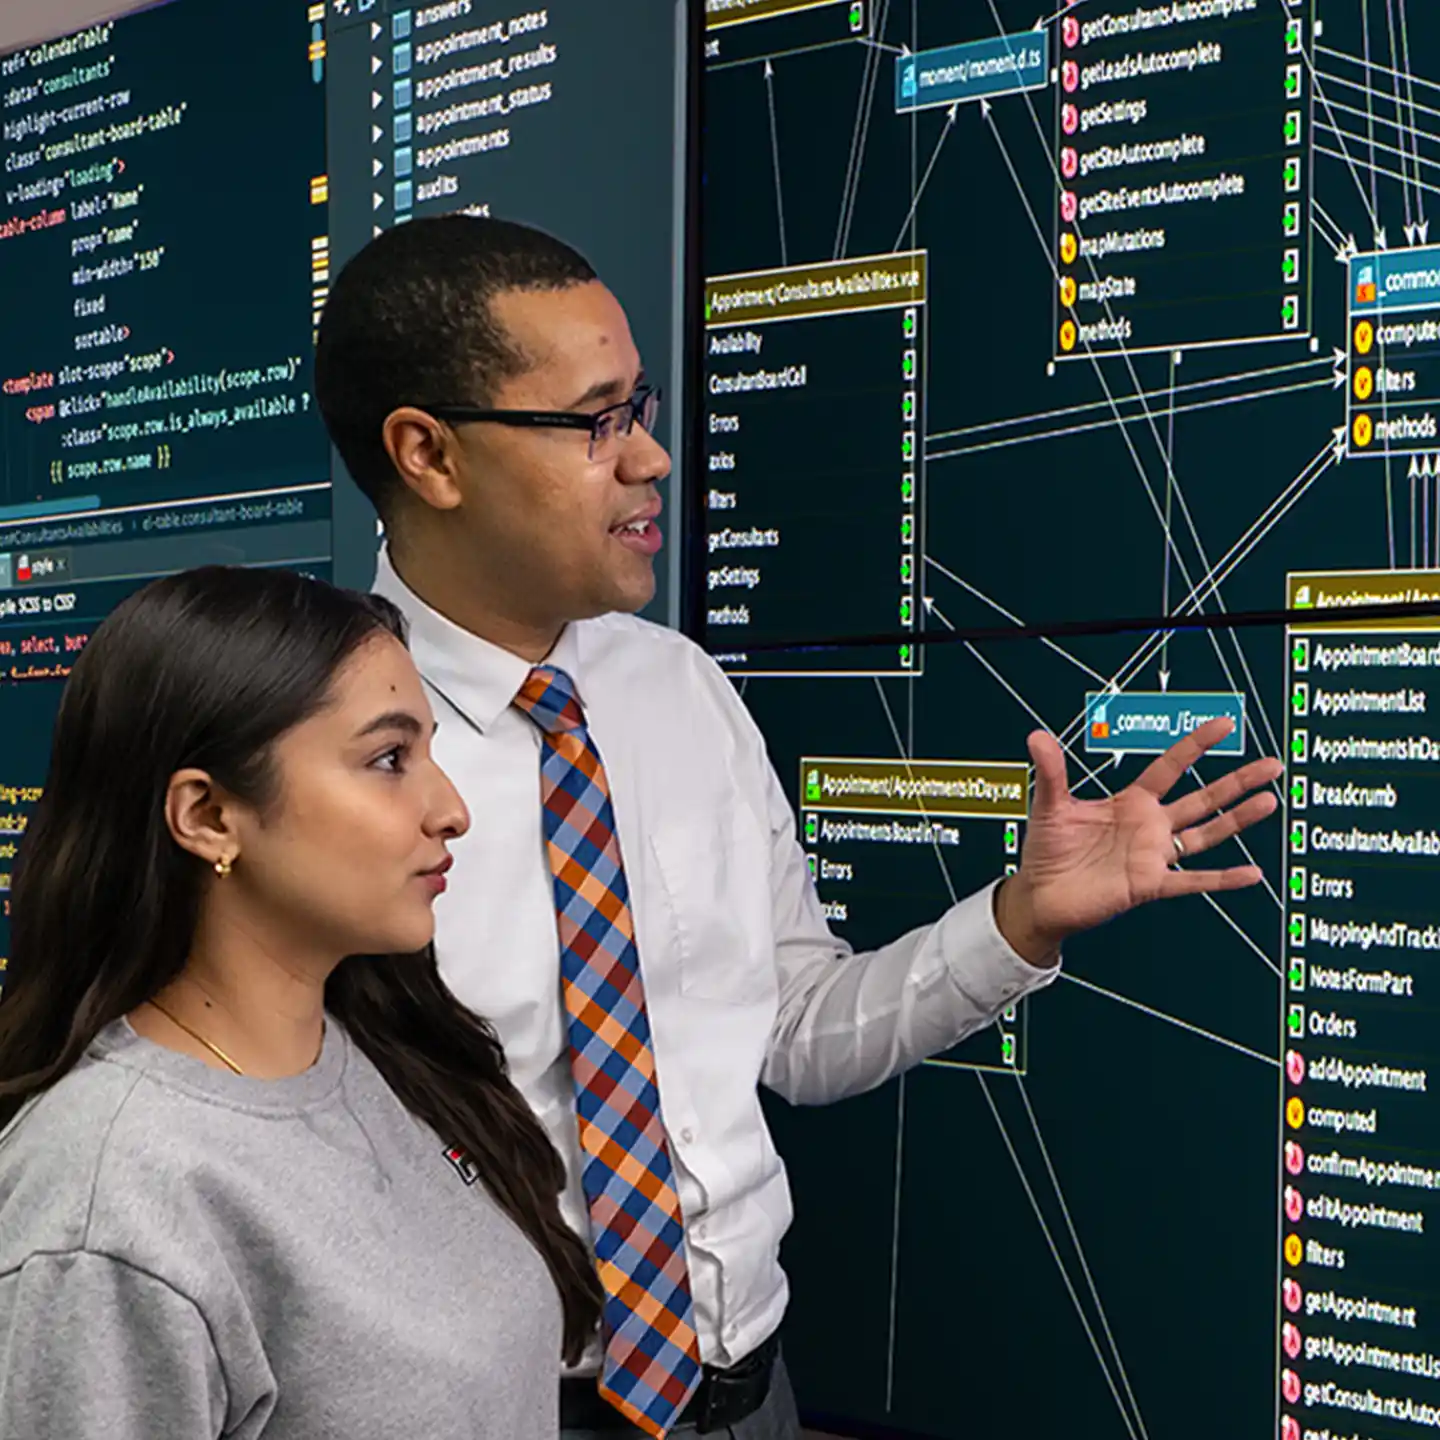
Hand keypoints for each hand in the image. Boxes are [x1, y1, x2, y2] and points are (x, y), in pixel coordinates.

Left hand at [994, 717, 1282, 965]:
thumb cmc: (1046, 850)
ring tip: (1269, 801)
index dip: (1196, 746)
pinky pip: (1192, 881)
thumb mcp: (1049, 806)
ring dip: (1237, 820)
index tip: (1224, 725)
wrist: (1039, 896)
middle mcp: (1149, 826)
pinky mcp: (1149, 885)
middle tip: (1272, 764)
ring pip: (1206, 834)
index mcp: (1130, 802)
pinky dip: (1222, 879)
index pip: (1171, 767)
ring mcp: (1153, 855)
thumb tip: (1037, 736)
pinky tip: (1251, 874)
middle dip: (1237, 781)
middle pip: (1202, 798)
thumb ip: (1051, 772)